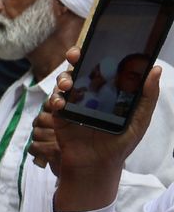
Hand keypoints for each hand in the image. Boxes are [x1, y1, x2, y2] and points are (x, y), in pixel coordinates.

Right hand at [30, 47, 160, 184]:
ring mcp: (73, 102)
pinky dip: (57, 98)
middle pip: (79, 68)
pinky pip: (55, 100)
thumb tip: (156, 69)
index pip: (101, 66)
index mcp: (107, 91)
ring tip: (68, 85)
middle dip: (74, 58)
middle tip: (75, 56)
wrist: (98, 166)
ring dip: (64, 78)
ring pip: (64, 81)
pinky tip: (62, 103)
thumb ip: (147, 96)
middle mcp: (88, 93)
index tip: (95, 46)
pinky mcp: (60, 114)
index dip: (96, 54)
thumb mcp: (139, 120)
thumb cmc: (120, 144)